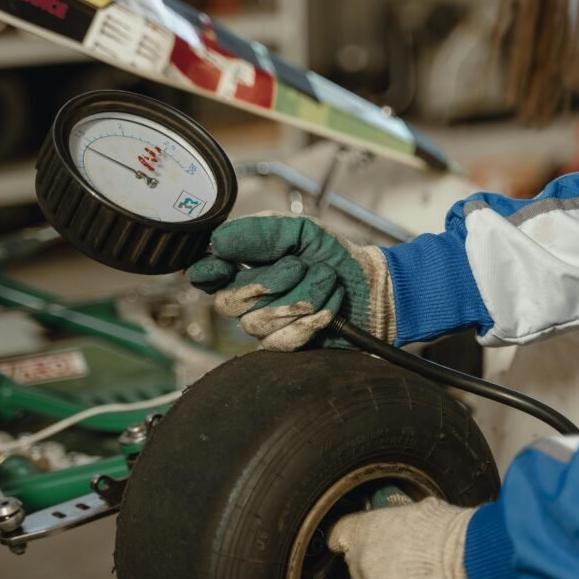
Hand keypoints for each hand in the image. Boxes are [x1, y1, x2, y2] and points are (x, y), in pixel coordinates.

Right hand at [187, 213, 395, 350]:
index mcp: (244, 266)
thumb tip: (217, 241)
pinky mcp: (284, 347)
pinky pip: (283, 339)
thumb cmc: (333, 256)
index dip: (207, 273)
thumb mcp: (299, 231)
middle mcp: (247, 299)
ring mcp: (263, 326)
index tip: (219, 267)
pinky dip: (314, 319)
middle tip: (300, 266)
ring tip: (327, 282)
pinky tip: (330, 306)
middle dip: (269, 281)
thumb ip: (260, 231)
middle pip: (229, 302)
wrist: (371, 288)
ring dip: (302, 297)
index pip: (207, 275)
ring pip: (260, 321)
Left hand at [328, 486, 496, 578]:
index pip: (341, 535)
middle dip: (380, 566)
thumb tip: (408, 522)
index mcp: (365, 535)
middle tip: (409, 561)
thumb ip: (403, 521)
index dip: (348, 538)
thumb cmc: (452, 531)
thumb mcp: (422, 511)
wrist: (476, 564)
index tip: (347, 541)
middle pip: (363, 569)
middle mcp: (366, 569)